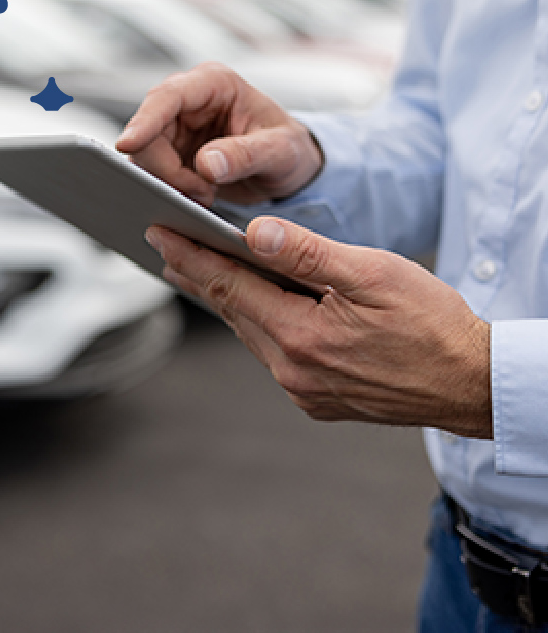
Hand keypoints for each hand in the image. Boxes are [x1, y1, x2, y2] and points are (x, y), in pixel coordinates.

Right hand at [115, 62, 323, 204]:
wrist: (288, 169)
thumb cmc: (289, 150)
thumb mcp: (281, 152)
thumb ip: (246, 155)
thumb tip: (206, 164)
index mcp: (214, 84)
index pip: (167, 96)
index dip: (144, 120)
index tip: (127, 144)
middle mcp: (188, 101)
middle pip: (148, 131)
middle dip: (166, 168)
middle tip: (200, 192)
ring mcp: (174, 126)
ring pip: (144, 154)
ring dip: (168, 182)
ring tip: (205, 195)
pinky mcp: (169, 151)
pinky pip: (151, 171)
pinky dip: (169, 188)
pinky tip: (196, 196)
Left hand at [147, 219, 490, 437]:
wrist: (474, 384)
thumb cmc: (434, 325)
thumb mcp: (374, 275)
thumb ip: (308, 253)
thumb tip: (253, 232)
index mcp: (301, 337)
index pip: (228, 287)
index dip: (190, 256)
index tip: (158, 232)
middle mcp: (293, 371)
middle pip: (232, 312)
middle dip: (198, 275)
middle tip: (165, 244)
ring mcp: (304, 390)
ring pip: (251, 334)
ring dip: (227, 301)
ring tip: (198, 269)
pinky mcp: (319, 400)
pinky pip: (275, 355)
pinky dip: (260, 325)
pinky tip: (255, 306)